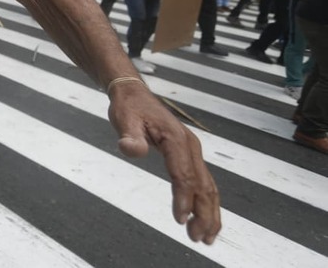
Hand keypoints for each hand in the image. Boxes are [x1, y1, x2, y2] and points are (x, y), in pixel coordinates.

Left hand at [108, 82, 221, 243]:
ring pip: (208, 187)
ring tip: (205, 237)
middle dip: (203, 214)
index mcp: (176, 139)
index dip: (183, 199)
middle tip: (197, 238)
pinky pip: (203, 182)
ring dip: (209, 213)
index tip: (179, 219)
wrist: (134, 94)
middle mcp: (190, 146)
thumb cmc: (129, 107)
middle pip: (203, 185)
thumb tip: (132, 149)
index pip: (183, 175)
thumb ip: (129, 136)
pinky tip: (203, 219)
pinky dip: (207, 202)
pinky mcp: (189, 156)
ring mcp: (192, 151)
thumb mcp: (123, 119)